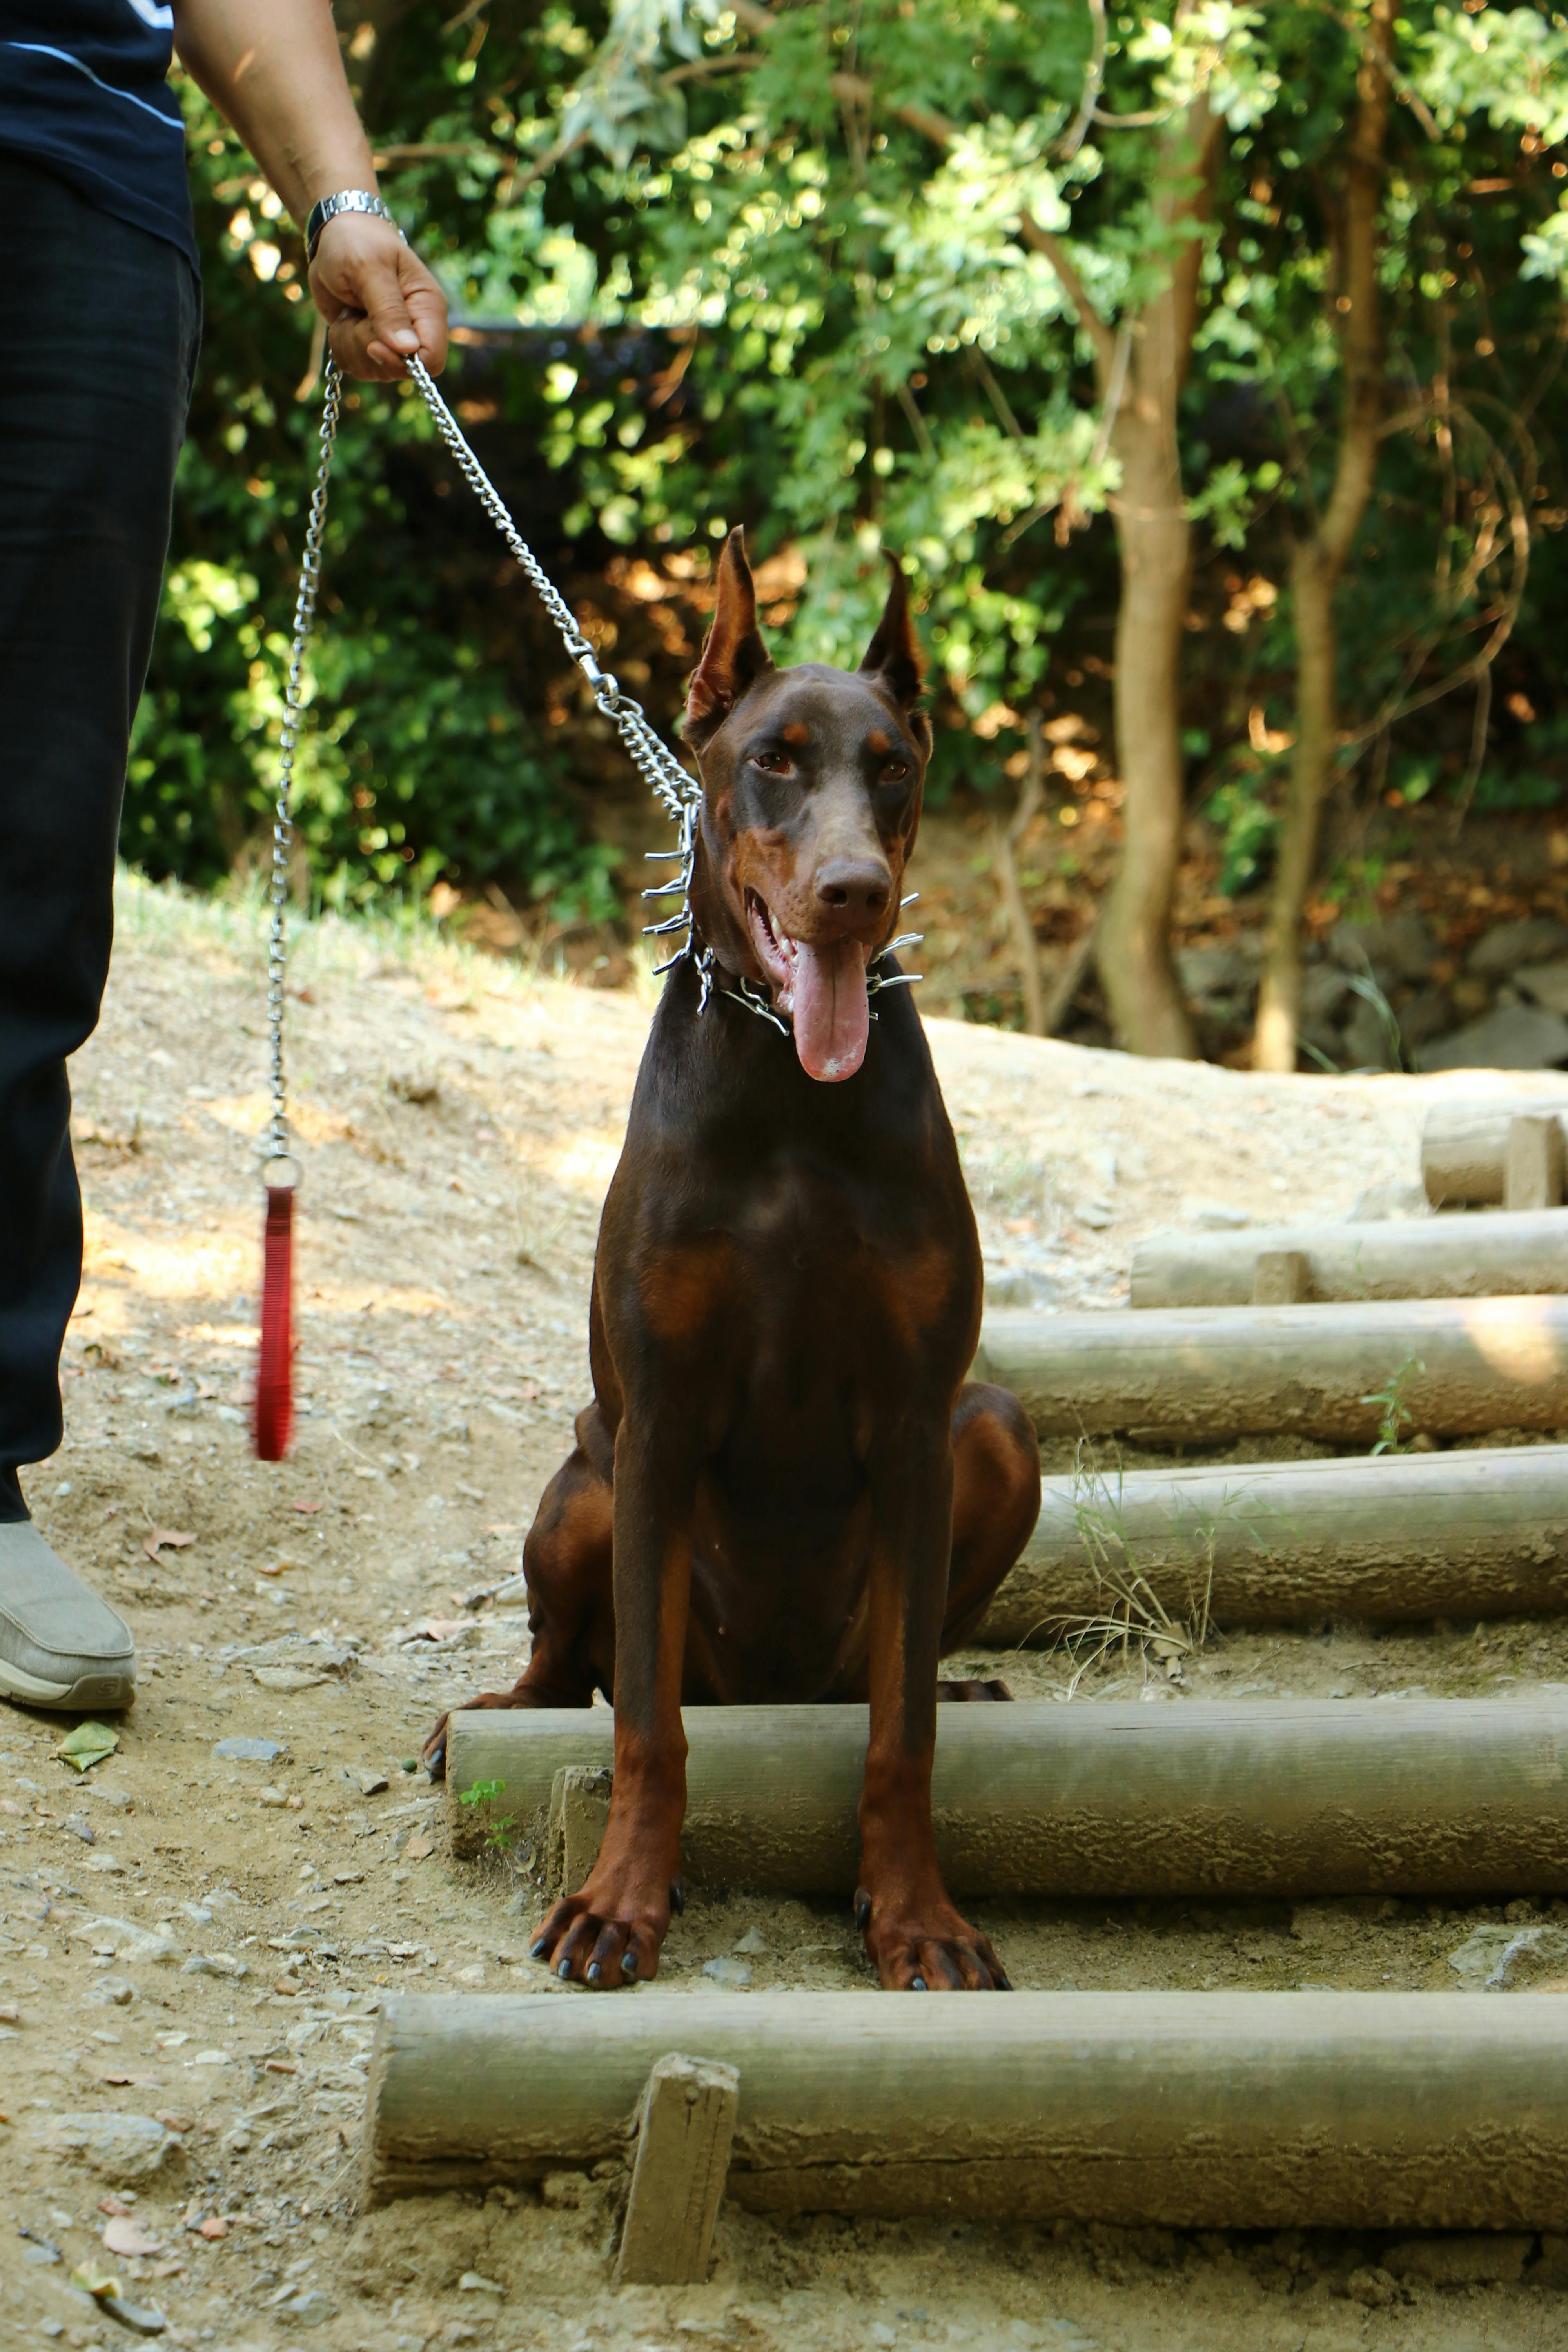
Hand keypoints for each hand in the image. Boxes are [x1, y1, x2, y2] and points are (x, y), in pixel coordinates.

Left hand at [308, 212, 448, 381]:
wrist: (332, 236)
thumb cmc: (356, 242)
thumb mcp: (369, 268)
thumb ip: (388, 309)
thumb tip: (407, 350)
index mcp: (427, 308)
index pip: (431, 359)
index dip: (403, 362)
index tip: (374, 343)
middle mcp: (414, 330)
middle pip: (399, 370)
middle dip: (368, 346)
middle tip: (357, 311)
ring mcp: (390, 340)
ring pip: (373, 370)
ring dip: (351, 343)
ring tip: (350, 310)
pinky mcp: (367, 344)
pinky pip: (353, 365)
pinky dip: (340, 344)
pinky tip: (344, 317)